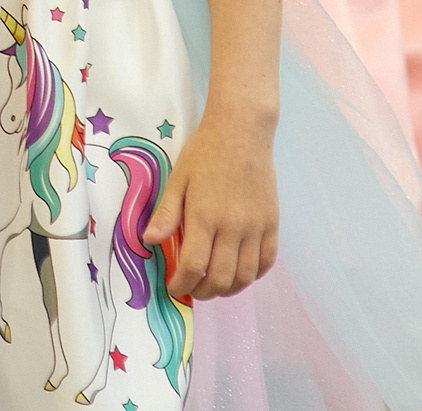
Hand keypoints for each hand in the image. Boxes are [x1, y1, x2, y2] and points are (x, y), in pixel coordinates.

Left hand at [143, 107, 278, 298]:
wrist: (242, 131)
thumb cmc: (205, 152)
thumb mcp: (178, 178)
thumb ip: (166, 213)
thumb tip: (148, 241)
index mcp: (205, 216)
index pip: (194, 267)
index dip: (182, 284)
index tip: (175, 287)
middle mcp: (233, 226)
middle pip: (220, 278)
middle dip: (203, 291)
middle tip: (193, 289)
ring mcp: (256, 226)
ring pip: (246, 276)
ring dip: (229, 289)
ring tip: (215, 285)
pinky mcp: (272, 223)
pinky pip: (267, 261)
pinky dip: (254, 275)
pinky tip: (240, 272)